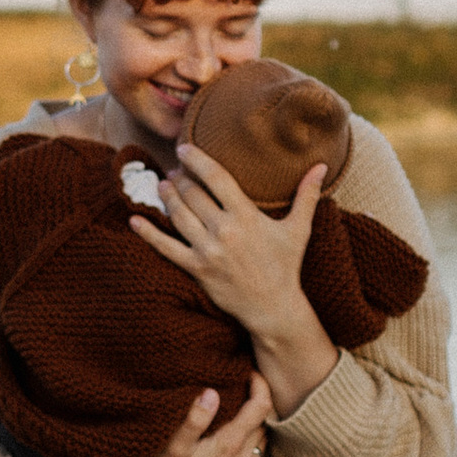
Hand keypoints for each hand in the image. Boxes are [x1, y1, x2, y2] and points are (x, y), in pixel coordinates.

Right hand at [118, 376, 271, 456]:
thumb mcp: (175, 445)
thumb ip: (196, 418)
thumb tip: (212, 392)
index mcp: (229, 445)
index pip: (260, 407)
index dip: (260, 386)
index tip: (251, 374)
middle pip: (262, 425)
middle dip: (255, 406)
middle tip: (239, 392)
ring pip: (261, 445)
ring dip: (253, 430)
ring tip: (237, 418)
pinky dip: (249, 451)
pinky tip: (233, 447)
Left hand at [129, 147, 340, 418]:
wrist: (274, 308)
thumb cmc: (286, 267)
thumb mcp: (299, 230)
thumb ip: (307, 195)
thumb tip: (322, 165)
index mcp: (246, 216)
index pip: (215, 177)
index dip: (196, 160)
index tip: (183, 148)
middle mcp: (224, 230)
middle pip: (192, 194)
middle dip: (180, 178)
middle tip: (174, 170)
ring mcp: (207, 251)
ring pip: (178, 215)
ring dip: (166, 197)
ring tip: (162, 185)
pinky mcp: (196, 269)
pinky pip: (166, 248)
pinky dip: (148, 234)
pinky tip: (134, 220)